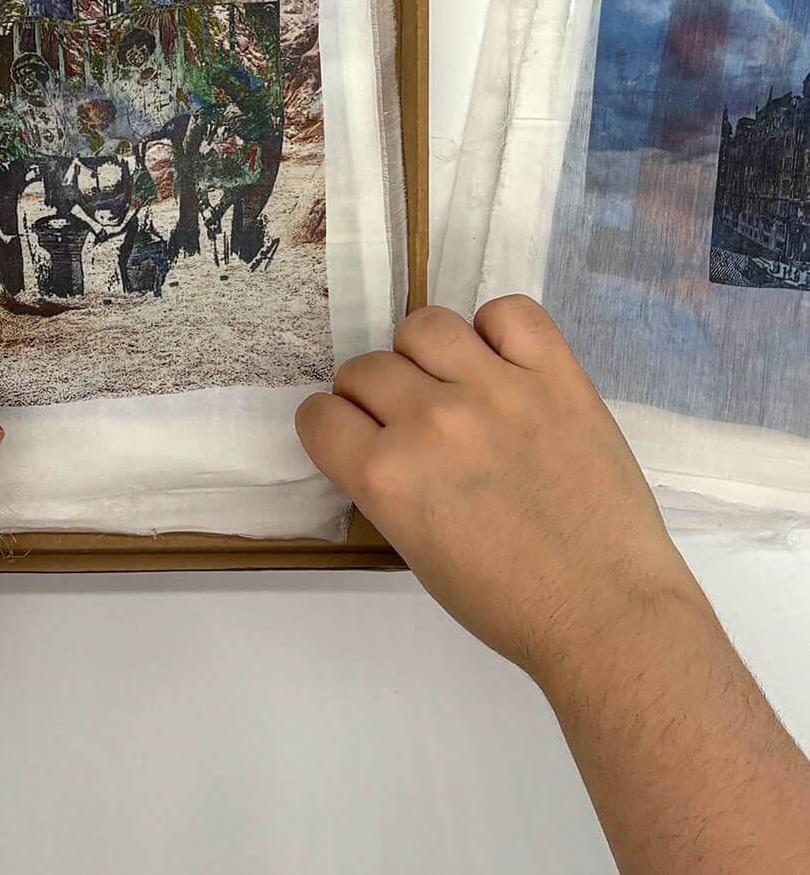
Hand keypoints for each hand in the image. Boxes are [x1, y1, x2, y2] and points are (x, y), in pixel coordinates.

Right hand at [295, 296, 705, 686]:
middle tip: (409, 423)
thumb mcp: (413, 548)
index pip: (319, 415)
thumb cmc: (506, 600)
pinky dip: (497, 330)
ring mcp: (497, 392)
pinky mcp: (557, 377)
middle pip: (365, 368)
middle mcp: (431, 423)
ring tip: (451, 384)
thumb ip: (385, 482)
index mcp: (386, 477)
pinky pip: (509, 312)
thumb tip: (379, 436)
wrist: (607, 613)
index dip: (333, 428)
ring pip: (425, 326)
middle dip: (373, 396)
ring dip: (424, 354)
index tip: (355, 438)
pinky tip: (503, 364)